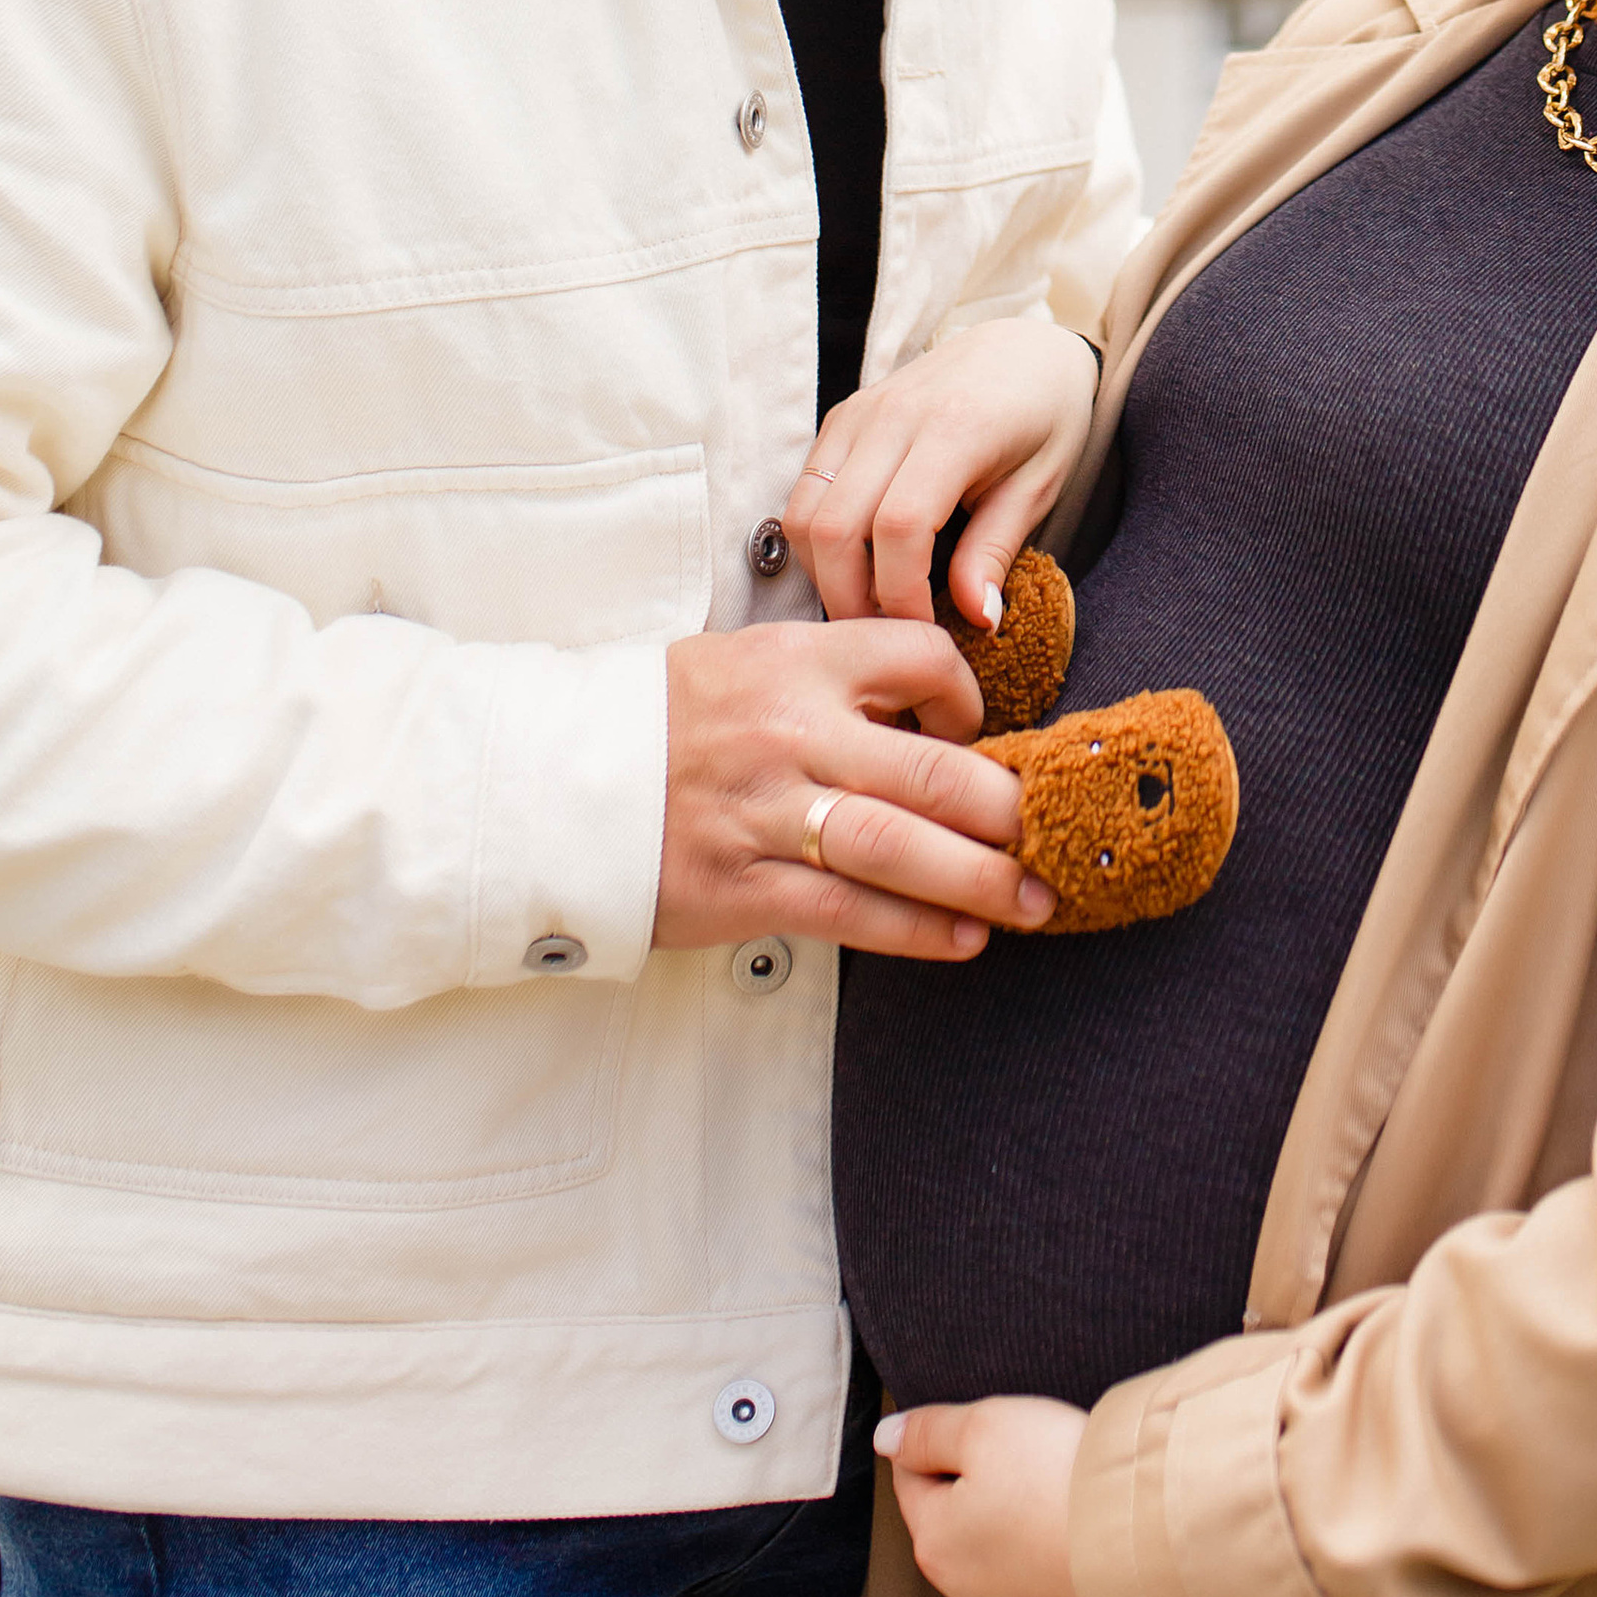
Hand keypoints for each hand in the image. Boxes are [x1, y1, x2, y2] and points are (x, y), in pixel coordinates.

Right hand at [654, 619, 1054, 955]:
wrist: (547, 780)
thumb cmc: (661, 720)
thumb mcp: (745, 662)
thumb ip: (831, 680)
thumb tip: (928, 718)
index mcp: (794, 661)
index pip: (919, 657)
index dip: (967, 698)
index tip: (978, 736)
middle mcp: (789, 732)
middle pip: (931, 770)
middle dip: (1005, 811)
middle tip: (1049, 835)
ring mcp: (765, 814)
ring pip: (900, 848)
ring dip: (979, 881)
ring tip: (1030, 901)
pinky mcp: (739, 887)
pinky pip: (849, 913)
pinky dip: (914, 930)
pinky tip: (960, 939)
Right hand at [782, 319, 1100, 629]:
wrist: (1024, 350)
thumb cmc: (1044, 417)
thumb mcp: (1040, 486)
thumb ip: (996, 551)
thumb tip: (976, 620)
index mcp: (954, 429)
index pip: (898, 529)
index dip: (901, 596)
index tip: (925, 635)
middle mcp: (893, 416)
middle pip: (835, 528)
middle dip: (852, 599)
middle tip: (889, 637)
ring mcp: (859, 413)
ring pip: (805, 514)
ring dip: (825, 574)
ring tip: (871, 607)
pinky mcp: (841, 418)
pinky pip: (805, 492)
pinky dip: (819, 541)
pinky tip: (859, 565)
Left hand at [878, 1397, 1106, 1596]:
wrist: (1147, 1549)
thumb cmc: (1062, 1479)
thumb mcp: (988, 1424)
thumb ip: (929, 1431)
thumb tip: (886, 1438)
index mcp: (938, 1541)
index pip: (915, 1483)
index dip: (942, 1449)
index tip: (982, 1435)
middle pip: (962, 1536)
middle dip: (985, 1505)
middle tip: (1037, 1469)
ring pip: (1005, 1582)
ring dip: (1024, 1553)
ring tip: (1070, 1519)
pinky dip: (1063, 1594)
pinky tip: (1090, 1567)